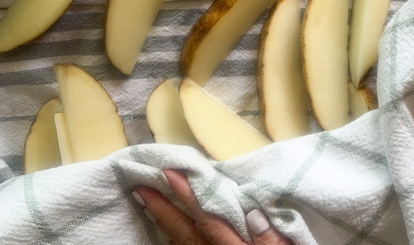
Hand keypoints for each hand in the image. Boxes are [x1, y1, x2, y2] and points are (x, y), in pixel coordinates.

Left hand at [133, 169, 290, 244]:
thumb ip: (271, 241)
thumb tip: (253, 214)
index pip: (210, 221)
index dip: (189, 196)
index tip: (171, 174)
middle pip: (187, 235)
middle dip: (165, 211)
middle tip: (142, 188)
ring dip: (167, 225)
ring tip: (150, 205)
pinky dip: (178, 243)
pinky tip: (172, 235)